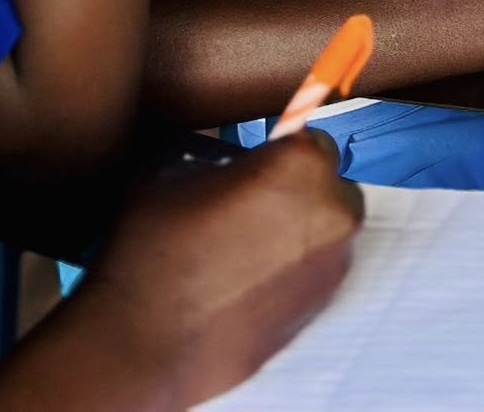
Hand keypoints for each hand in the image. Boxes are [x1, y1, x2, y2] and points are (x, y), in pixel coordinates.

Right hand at [80, 136, 361, 404]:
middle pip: (326, 183)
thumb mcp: (176, 169)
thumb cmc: (157, 249)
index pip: (309, 138)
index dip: (280, 153)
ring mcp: (334, 264)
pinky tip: (252, 278)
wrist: (149, 346)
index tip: (255, 168)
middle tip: (250, 206)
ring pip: (327, 226)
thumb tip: (231, 162)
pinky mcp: (323, 307)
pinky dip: (296, 266)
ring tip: (247, 247)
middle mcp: (332, 210)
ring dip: (300, 227)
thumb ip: (220, 156)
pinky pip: (318, 268)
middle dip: (297, 188)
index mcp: (300, 164)